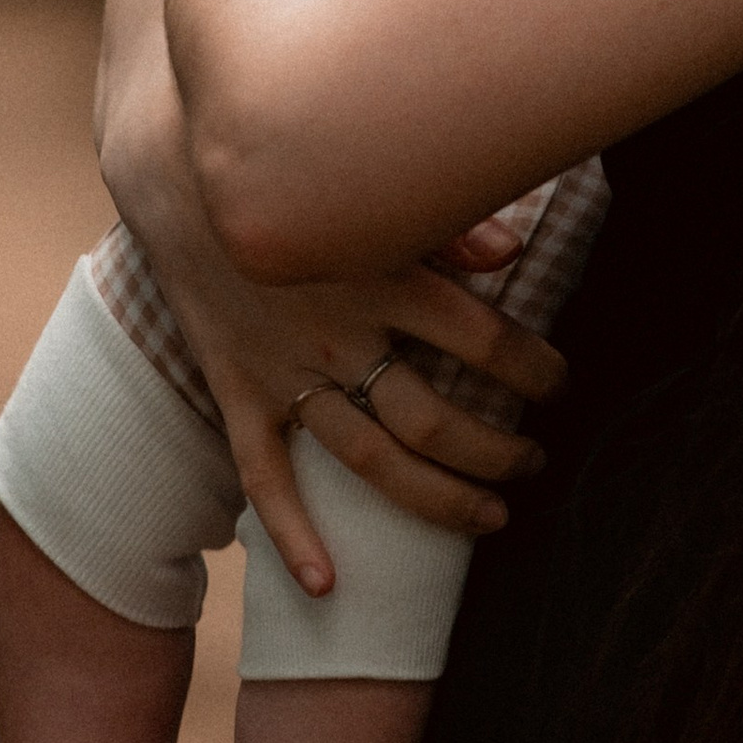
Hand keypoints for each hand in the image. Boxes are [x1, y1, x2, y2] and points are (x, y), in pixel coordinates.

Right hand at [94, 0, 561, 592]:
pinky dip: (291, 533)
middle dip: (499, 450)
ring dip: (436, 497)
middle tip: (538, 463)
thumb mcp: (371, 174)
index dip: (537, 370)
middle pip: (436, 417)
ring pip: (371, 457)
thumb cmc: (297, 157)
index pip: (484, 340)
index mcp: (381, 272)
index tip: (564, 382)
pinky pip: (263, 473)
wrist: (179, 161)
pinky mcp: (237, 384)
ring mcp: (283, 365)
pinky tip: (329, 584)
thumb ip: (446, 213)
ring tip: (493, 518)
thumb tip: (513, 249)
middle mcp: (337, 329)